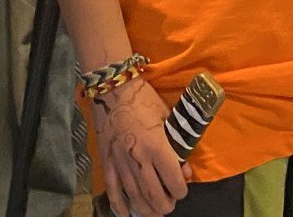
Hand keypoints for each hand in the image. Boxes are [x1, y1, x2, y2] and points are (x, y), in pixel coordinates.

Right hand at [90, 80, 188, 216]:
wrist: (112, 88)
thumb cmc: (143, 99)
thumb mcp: (166, 118)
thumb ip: (177, 146)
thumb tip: (185, 171)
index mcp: (157, 146)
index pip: (174, 182)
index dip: (181, 190)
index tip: (181, 188)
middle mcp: (139, 159)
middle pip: (156, 196)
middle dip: (166, 205)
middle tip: (169, 202)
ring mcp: (120, 163)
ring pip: (136, 198)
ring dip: (148, 210)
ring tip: (155, 211)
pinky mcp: (107, 163)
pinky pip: (113, 192)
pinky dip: (121, 207)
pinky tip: (128, 213)